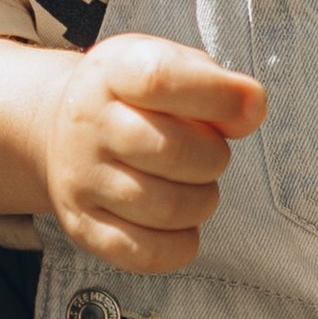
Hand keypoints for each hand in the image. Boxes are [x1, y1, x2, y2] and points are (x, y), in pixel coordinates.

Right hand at [38, 37, 264, 271]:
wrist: (66, 130)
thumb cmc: (135, 98)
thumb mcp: (171, 66)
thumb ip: (216, 83)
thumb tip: (251, 108)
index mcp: (112, 72)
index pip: (161, 80)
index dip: (218, 96)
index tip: (250, 106)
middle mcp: (87, 125)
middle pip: (172, 152)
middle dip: (213, 157)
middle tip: (209, 154)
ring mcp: (80, 179)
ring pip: (168, 208)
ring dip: (202, 201)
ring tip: (192, 185)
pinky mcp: (83, 226)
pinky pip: (148, 253)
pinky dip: (181, 244)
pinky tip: (180, 222)